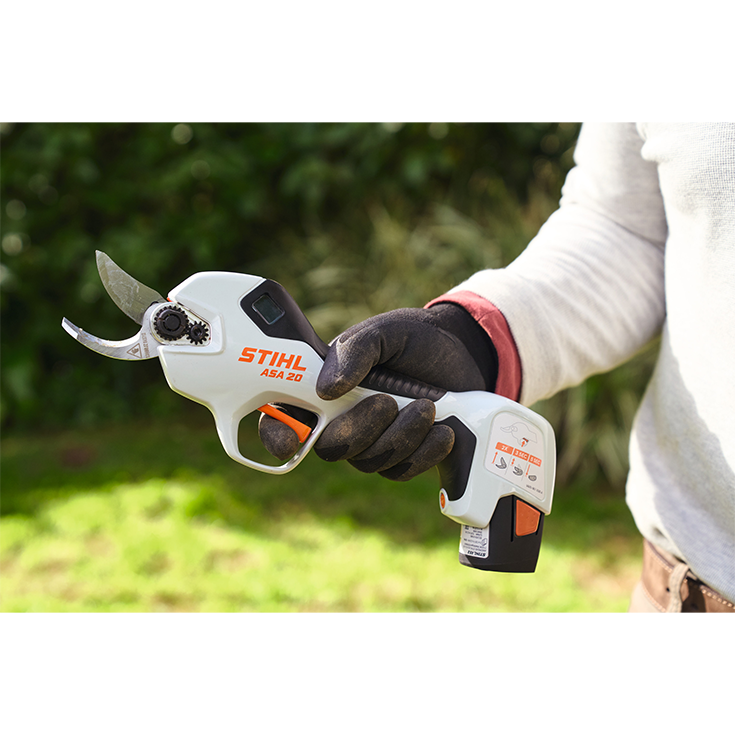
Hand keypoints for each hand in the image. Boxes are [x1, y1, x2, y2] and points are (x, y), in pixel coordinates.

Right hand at [258, 303, 497, 480]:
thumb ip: (354, 352)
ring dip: (401, 436)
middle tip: (388, 401)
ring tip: (427, 407)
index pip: (284, 417)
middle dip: (360, 429)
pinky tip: (442, 431)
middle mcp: (341, 419)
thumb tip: (327, 389)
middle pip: (330, 449)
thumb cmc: (413, 339)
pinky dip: (424, 453)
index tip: (288, 440)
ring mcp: (371, 443)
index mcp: (323, 387)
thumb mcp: (383, 332)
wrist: (461, 354)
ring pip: (370, 462)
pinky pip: (401, 472)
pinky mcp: (402, 457)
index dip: (278, 433)